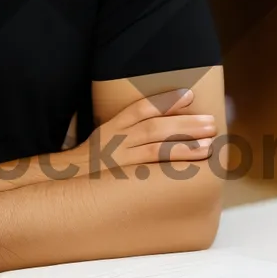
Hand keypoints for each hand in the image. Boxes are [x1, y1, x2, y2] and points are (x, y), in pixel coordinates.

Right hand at [70, 88, 216, 173]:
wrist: (65, 182)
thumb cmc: (91, 163)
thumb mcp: (104, 139)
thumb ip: (127, 131)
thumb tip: (159, 126)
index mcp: (113, 127)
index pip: (140, 108)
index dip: (165, 101)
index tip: (189, 94)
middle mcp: (116, 140)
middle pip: (154, 127)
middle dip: (184, 123)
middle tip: (211, 122)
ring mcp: (120, 159)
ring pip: (156, 148)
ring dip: (184, 145)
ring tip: (209, 144)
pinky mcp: (123, 177)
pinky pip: (151, 171)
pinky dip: (171, 167)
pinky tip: (190, 168)